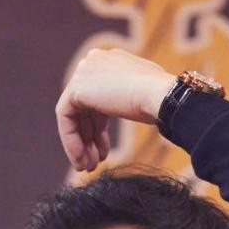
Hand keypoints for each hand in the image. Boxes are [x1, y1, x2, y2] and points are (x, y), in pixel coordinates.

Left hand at [55, 48, 177, 171]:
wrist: (162, 96)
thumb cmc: (160, 100)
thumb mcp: (143, 95)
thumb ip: (129, 97)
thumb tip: (130, 106)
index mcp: (110, 61)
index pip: (96, 98)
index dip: (98, 128)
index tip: (104, 152)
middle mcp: (94, 62)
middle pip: (83, 108)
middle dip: (88, 138)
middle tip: (94, 163)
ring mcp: (84, 72)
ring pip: (73, 115)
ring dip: (79, 144)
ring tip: (88, 167)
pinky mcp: (76, 88)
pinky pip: (65, 119)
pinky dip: (71, 141)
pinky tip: (81, 160)